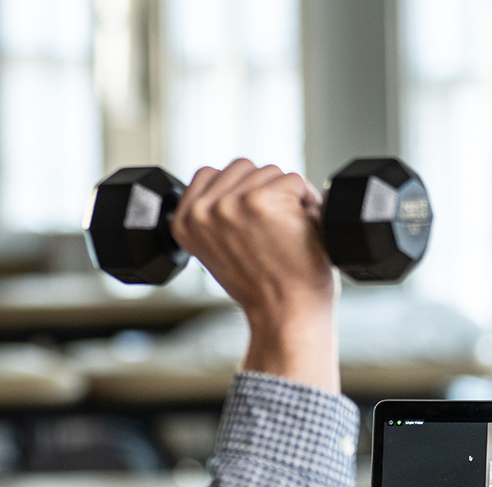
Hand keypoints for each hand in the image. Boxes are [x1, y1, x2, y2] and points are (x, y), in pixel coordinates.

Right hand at [171, 159, 337, 390]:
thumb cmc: (262, 288)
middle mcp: (201, 211)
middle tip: (272, 230)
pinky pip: (295, 180)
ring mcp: (229, 204)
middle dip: (265, 191)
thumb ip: (214, 216)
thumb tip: (229, 182)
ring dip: (288, 197)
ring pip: (270, 172)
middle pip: (243, 167)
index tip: (251, 223)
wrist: (285, 313)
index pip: (208, 174)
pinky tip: (300, 230)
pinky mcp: (261, 200)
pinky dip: (308, 202)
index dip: (238, 192)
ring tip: (286, 233)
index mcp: (183, 222)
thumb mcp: (217, 249)